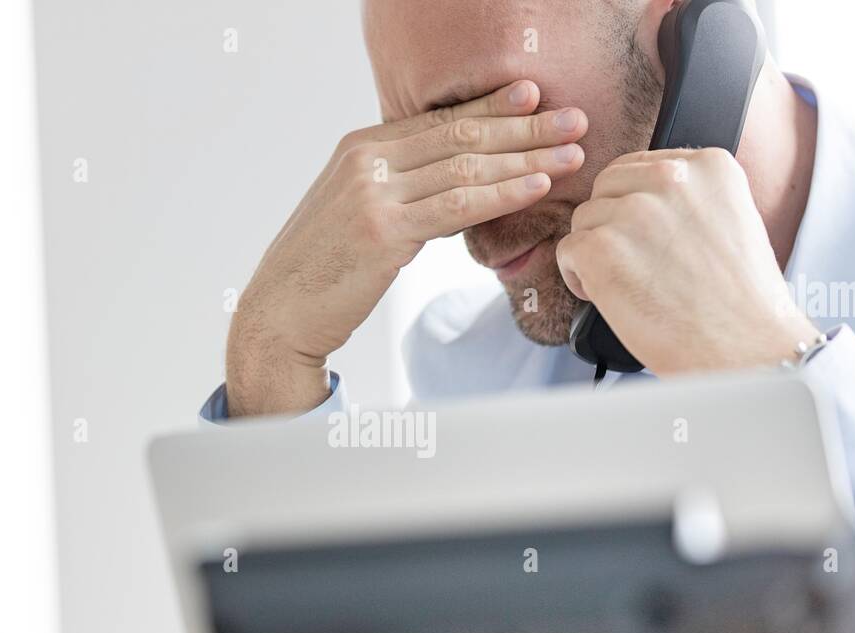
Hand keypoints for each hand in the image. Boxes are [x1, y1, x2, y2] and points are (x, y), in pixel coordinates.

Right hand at [228, 81, 588, 415]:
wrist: (280, 312)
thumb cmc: (321, 272)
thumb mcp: (357, 214)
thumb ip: (399, 191)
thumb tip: (452, 189)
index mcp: (360, 148)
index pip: (439, 120)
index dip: (492, 106)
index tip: (534, 98)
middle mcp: (366, 160)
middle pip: (461, 135)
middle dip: (524, 127)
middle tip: (574, 120)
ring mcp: (373, 192)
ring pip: (466, 166)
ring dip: (526, 159)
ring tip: (572, 154)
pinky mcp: (383, 230)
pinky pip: (456, 207)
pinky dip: (502, 194)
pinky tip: (537, 187)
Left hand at [555, 147, 817, 376]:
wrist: (746, 349)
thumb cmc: (741, 303)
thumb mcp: (732, 222)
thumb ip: (689, 200)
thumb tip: (643, 201)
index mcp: (709, 166)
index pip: (642, 167)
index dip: (635, 205)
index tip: (648, 237)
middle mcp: (670, 178)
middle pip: (608, 188)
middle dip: (612, 224)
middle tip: (635, 264)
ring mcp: (634, 212)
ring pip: (585, 220)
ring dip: (597, 253)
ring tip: (630, 286)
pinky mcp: (601, 248)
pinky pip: (567, 251)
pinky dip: (580, 279)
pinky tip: (610, 299)